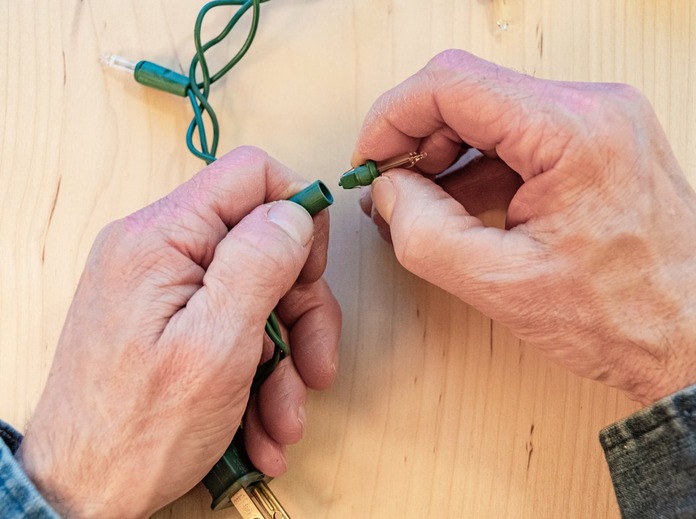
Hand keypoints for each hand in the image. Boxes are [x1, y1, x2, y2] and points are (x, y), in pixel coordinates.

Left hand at [15, 147, 340, 517]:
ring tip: (282, 419)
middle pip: (264, 245)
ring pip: (257, 297)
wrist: (83, 496)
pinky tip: (260, 427)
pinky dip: (258, 377)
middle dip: (299, 313)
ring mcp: (164, 291)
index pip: (251, 175)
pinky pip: (234, 330)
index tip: (312, 272)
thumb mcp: (216, 345)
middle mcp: (159, 254)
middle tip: (313, 368)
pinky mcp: (170, 324)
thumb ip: (258, 264)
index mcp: (162, 239)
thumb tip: (294, 211)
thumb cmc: (137, 432)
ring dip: (284, 360)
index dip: (297, 213)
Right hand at [354, 49, 695, 404]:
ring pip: (493, 113)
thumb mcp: (499, 283)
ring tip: (417, 205)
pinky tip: (458, 207)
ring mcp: (603, 123)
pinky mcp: (602, 144)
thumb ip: (423, 232)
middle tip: (388, 188)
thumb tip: (388, 191)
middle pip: (470, 91)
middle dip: (416, 137)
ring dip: (446, 154)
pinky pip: (521, 138)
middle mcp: (595, 108)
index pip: (452, 84)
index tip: (367, 158)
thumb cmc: (623, 319)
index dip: (392, 118)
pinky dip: (480, 167)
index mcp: (574, 131)